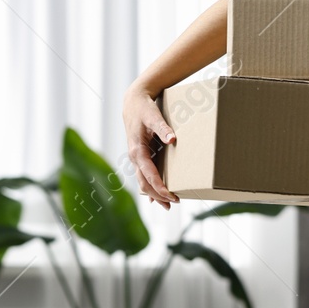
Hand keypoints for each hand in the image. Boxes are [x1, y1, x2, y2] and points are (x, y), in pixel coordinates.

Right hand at [123, 83, 178, 210]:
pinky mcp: (139, 156)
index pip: (149, 175)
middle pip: (144, 183)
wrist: (133, 102)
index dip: (160, 188)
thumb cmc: (144, 109)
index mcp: (137, 150)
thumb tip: (172, 139)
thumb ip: (163, 128)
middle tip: (175, 202)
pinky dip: (150, 186)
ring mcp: (136, 158)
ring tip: (167, 205)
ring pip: (143, 181)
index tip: (172, 196)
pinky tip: (156, 196)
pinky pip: (144, 175)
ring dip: (154, 194)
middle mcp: (134, 157)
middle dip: (158, 195)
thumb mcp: (153, 116)